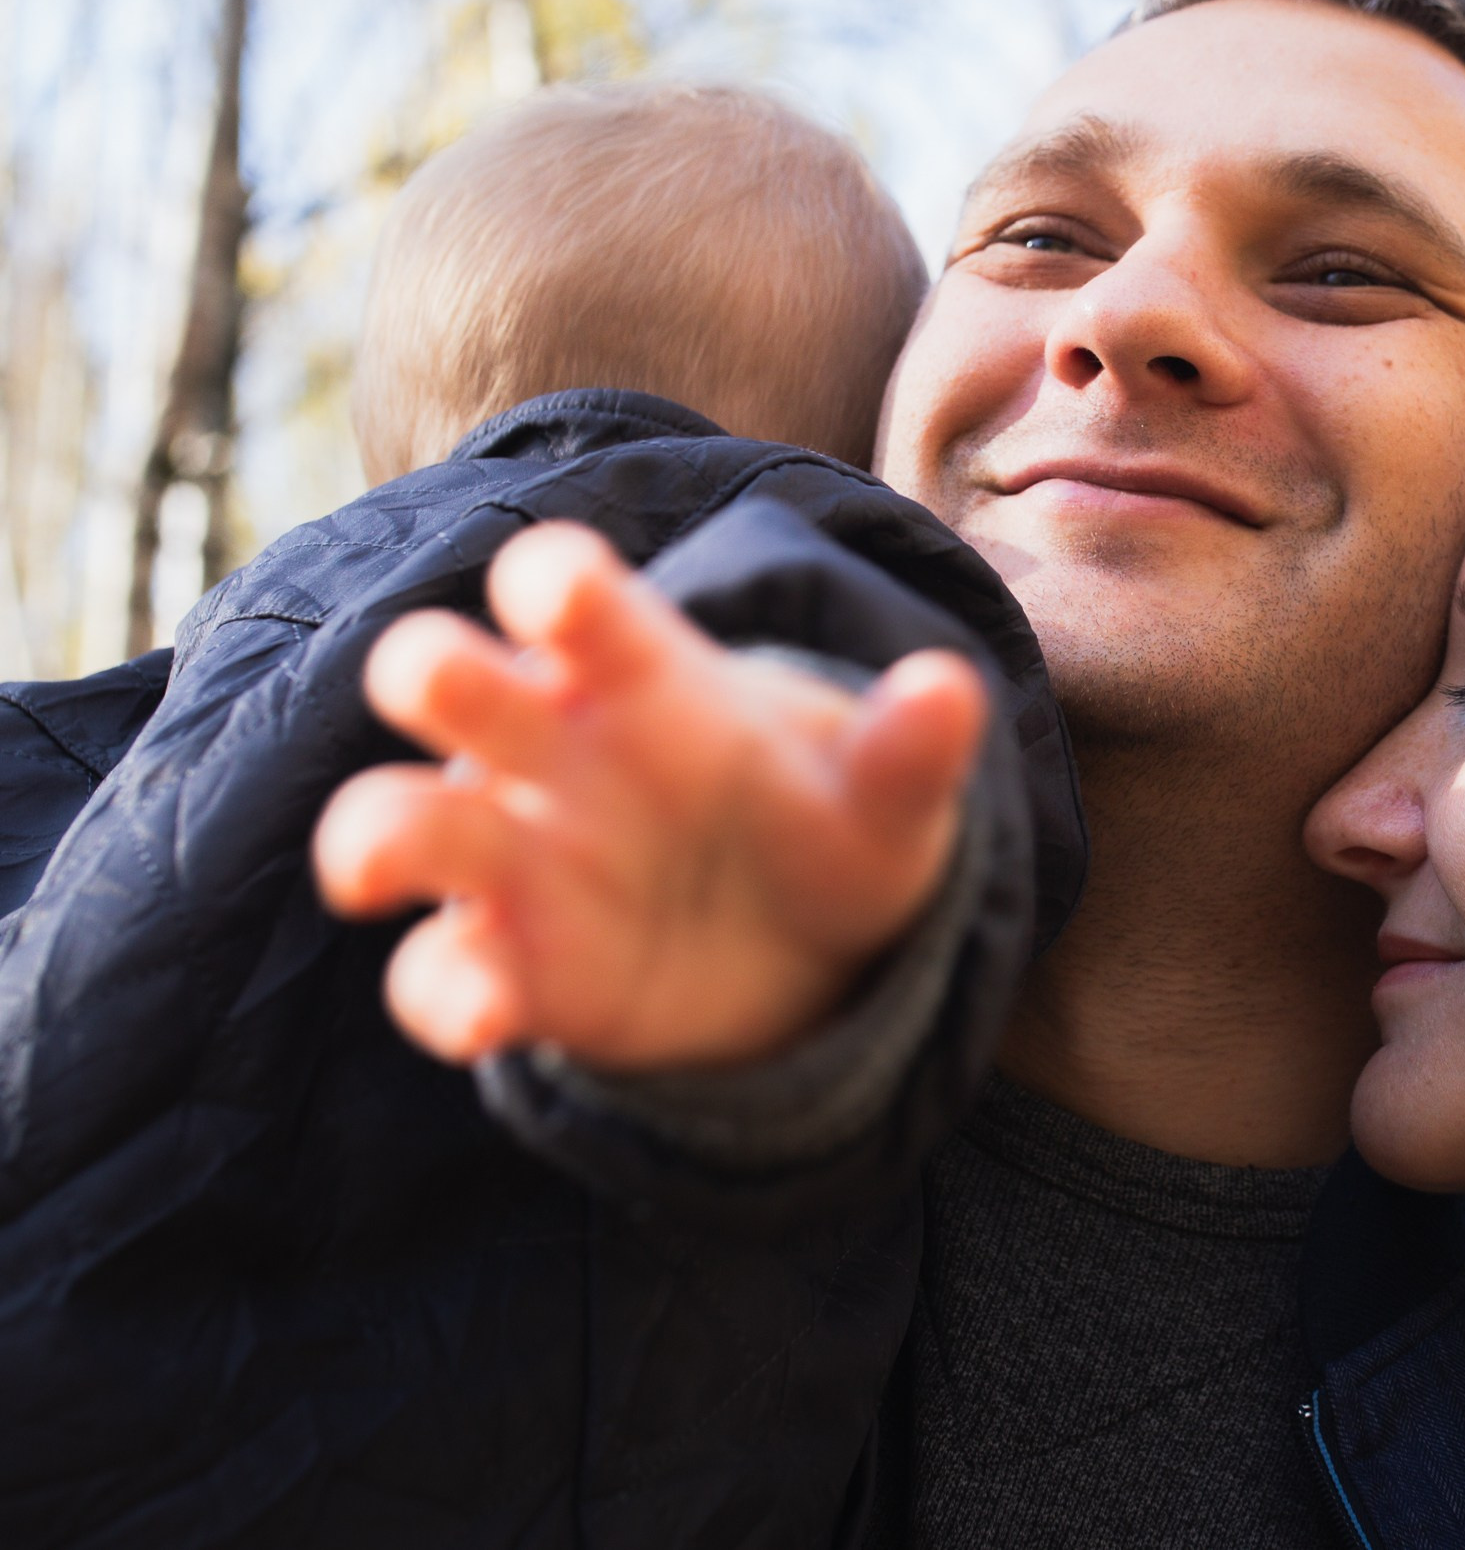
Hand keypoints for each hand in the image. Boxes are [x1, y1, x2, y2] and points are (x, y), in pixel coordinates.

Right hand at [313, 521, 986, 1071]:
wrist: (809, 949)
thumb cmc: (827, 829)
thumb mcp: (885, 798)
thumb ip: (908, 750)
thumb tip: (955, 689)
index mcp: (641, 679)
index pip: (580, 603)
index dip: (558, 582)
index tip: (560, 585)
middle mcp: (554, 753)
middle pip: (455, 683)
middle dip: (430, 667)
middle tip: (433, 674)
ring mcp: (518, 860)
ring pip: (407, 825)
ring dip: (377, 833)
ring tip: (375, 861)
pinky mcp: (513, 970)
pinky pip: (445, 976)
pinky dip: (450, 993)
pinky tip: (486, 1015)